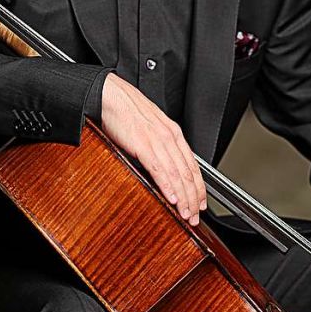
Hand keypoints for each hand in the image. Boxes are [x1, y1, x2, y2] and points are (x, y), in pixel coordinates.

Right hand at [99, 73, 205, 224]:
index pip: (192, 165)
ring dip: (183, 197)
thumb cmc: (125, 110)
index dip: (199, 187)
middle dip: (194, 198)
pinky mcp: (143, 145)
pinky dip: (167, 186)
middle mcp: (170, 136)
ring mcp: (158, 141)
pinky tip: (171, 198)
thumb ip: (158, 146)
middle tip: (195, 215)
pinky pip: (159, 169)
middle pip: (188, 173)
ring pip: (177, 174)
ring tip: (186, 214)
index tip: (201, 202)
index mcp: (173, 132)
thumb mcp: (149, 127)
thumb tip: (161, 167)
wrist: (110, 96)